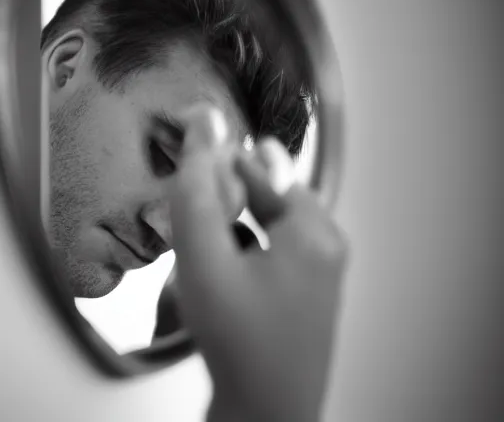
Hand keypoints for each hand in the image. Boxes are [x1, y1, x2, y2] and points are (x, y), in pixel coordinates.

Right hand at [169, 105, 348, 421]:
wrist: (266, 416)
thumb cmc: (237, 339)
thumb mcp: (205, 259)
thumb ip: (199, 190)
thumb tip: (207, 124)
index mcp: (314, 228)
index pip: (260, 170)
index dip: (221, 164)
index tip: (190, 172)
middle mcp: (328, 243)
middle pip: (270, 195)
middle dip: (229, 199)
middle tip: (197, 217)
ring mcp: (323, 269)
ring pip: (271, 222)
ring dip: (237, 223)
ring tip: (207, 244)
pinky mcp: (311, 289)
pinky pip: (277, 247)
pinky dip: (249, 246)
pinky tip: (228, 268)